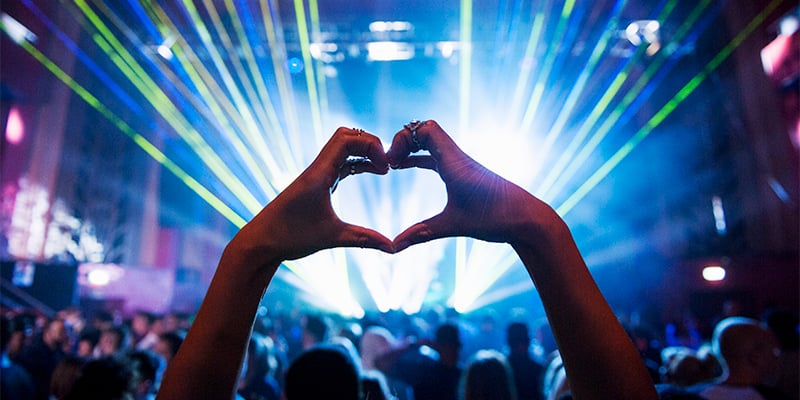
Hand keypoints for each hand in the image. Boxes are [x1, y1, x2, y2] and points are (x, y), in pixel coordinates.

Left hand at [232, 127, 394, 263]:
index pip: (347, 140)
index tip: (386, 168)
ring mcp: (316, 175)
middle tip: (387, 164)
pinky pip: (341, 163)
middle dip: (370, 144)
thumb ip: (364, 240)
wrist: (261, 243)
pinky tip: (372, 172)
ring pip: (343, 148)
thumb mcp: (332, 238)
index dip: (371, 145)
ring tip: (384, 169)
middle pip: (346, 137)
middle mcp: (317, 169)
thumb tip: (393, 248)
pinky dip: (358, 163)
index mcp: (319, 174)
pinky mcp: (316, 183)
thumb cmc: (290, 238)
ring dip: (364, 152)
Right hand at [387, 120, 557, 250]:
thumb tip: (393, 248)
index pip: (425, 129)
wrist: (527, 220)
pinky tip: (407, 167)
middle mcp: (458, 158)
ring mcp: (462, 164)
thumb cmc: (496, 219)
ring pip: (432, 141)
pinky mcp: (465, 173)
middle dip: (403, 140)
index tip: (391, 162)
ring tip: (393, 164)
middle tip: (389, 162)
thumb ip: (421, 234)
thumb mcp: (454, 226)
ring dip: (411, 147)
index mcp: (455, 163)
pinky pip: (437, 156)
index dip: (403, 139)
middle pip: (425, 130)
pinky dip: (420, 157)